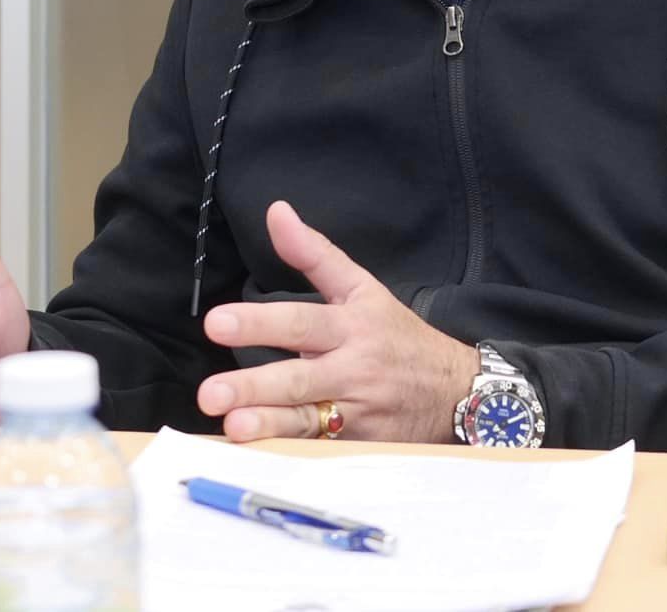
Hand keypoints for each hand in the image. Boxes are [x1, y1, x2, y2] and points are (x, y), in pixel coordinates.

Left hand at [196, 201, 478, 443]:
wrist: (456, 390)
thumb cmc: (398, 337)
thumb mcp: (363, 288)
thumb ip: (314, 253)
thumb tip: (275, 212)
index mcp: (351, 325)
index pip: (301, 321)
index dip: (259, 322)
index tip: (216, 322)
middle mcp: (354, 368)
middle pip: (299, 377)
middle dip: (254, 385)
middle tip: (210, 393)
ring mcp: (359, 411)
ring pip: (308, 420)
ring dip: (269, 425)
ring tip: (233, 426)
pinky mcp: (362, 445)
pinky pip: (322, 450)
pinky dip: (291, 452)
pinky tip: (258, 455)